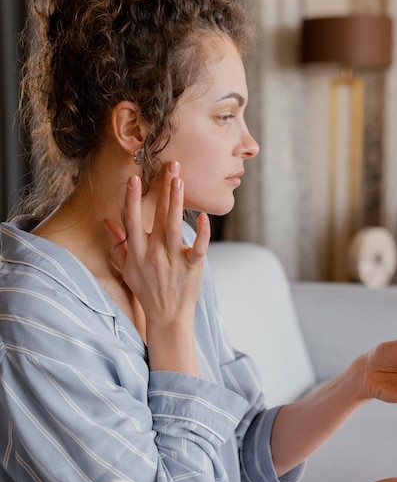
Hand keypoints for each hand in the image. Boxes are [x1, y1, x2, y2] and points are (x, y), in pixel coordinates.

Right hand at [103, 161, 209, 365]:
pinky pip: (199, 247)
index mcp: (136, 252)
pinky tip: (204, 216)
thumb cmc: (146, 291)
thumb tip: (107, 222)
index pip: (132, 220)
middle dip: (162, 190)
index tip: (134, 178)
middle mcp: (153, 253)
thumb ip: (119, 243)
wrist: (167, 316)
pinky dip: (203, 233)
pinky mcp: (192, 266)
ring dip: (177, 202)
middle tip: (170, 165)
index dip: (132, 199)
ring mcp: (173, 260)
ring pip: (175, 226)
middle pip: (157, 216)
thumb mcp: (127, 268)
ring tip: (180, 180)